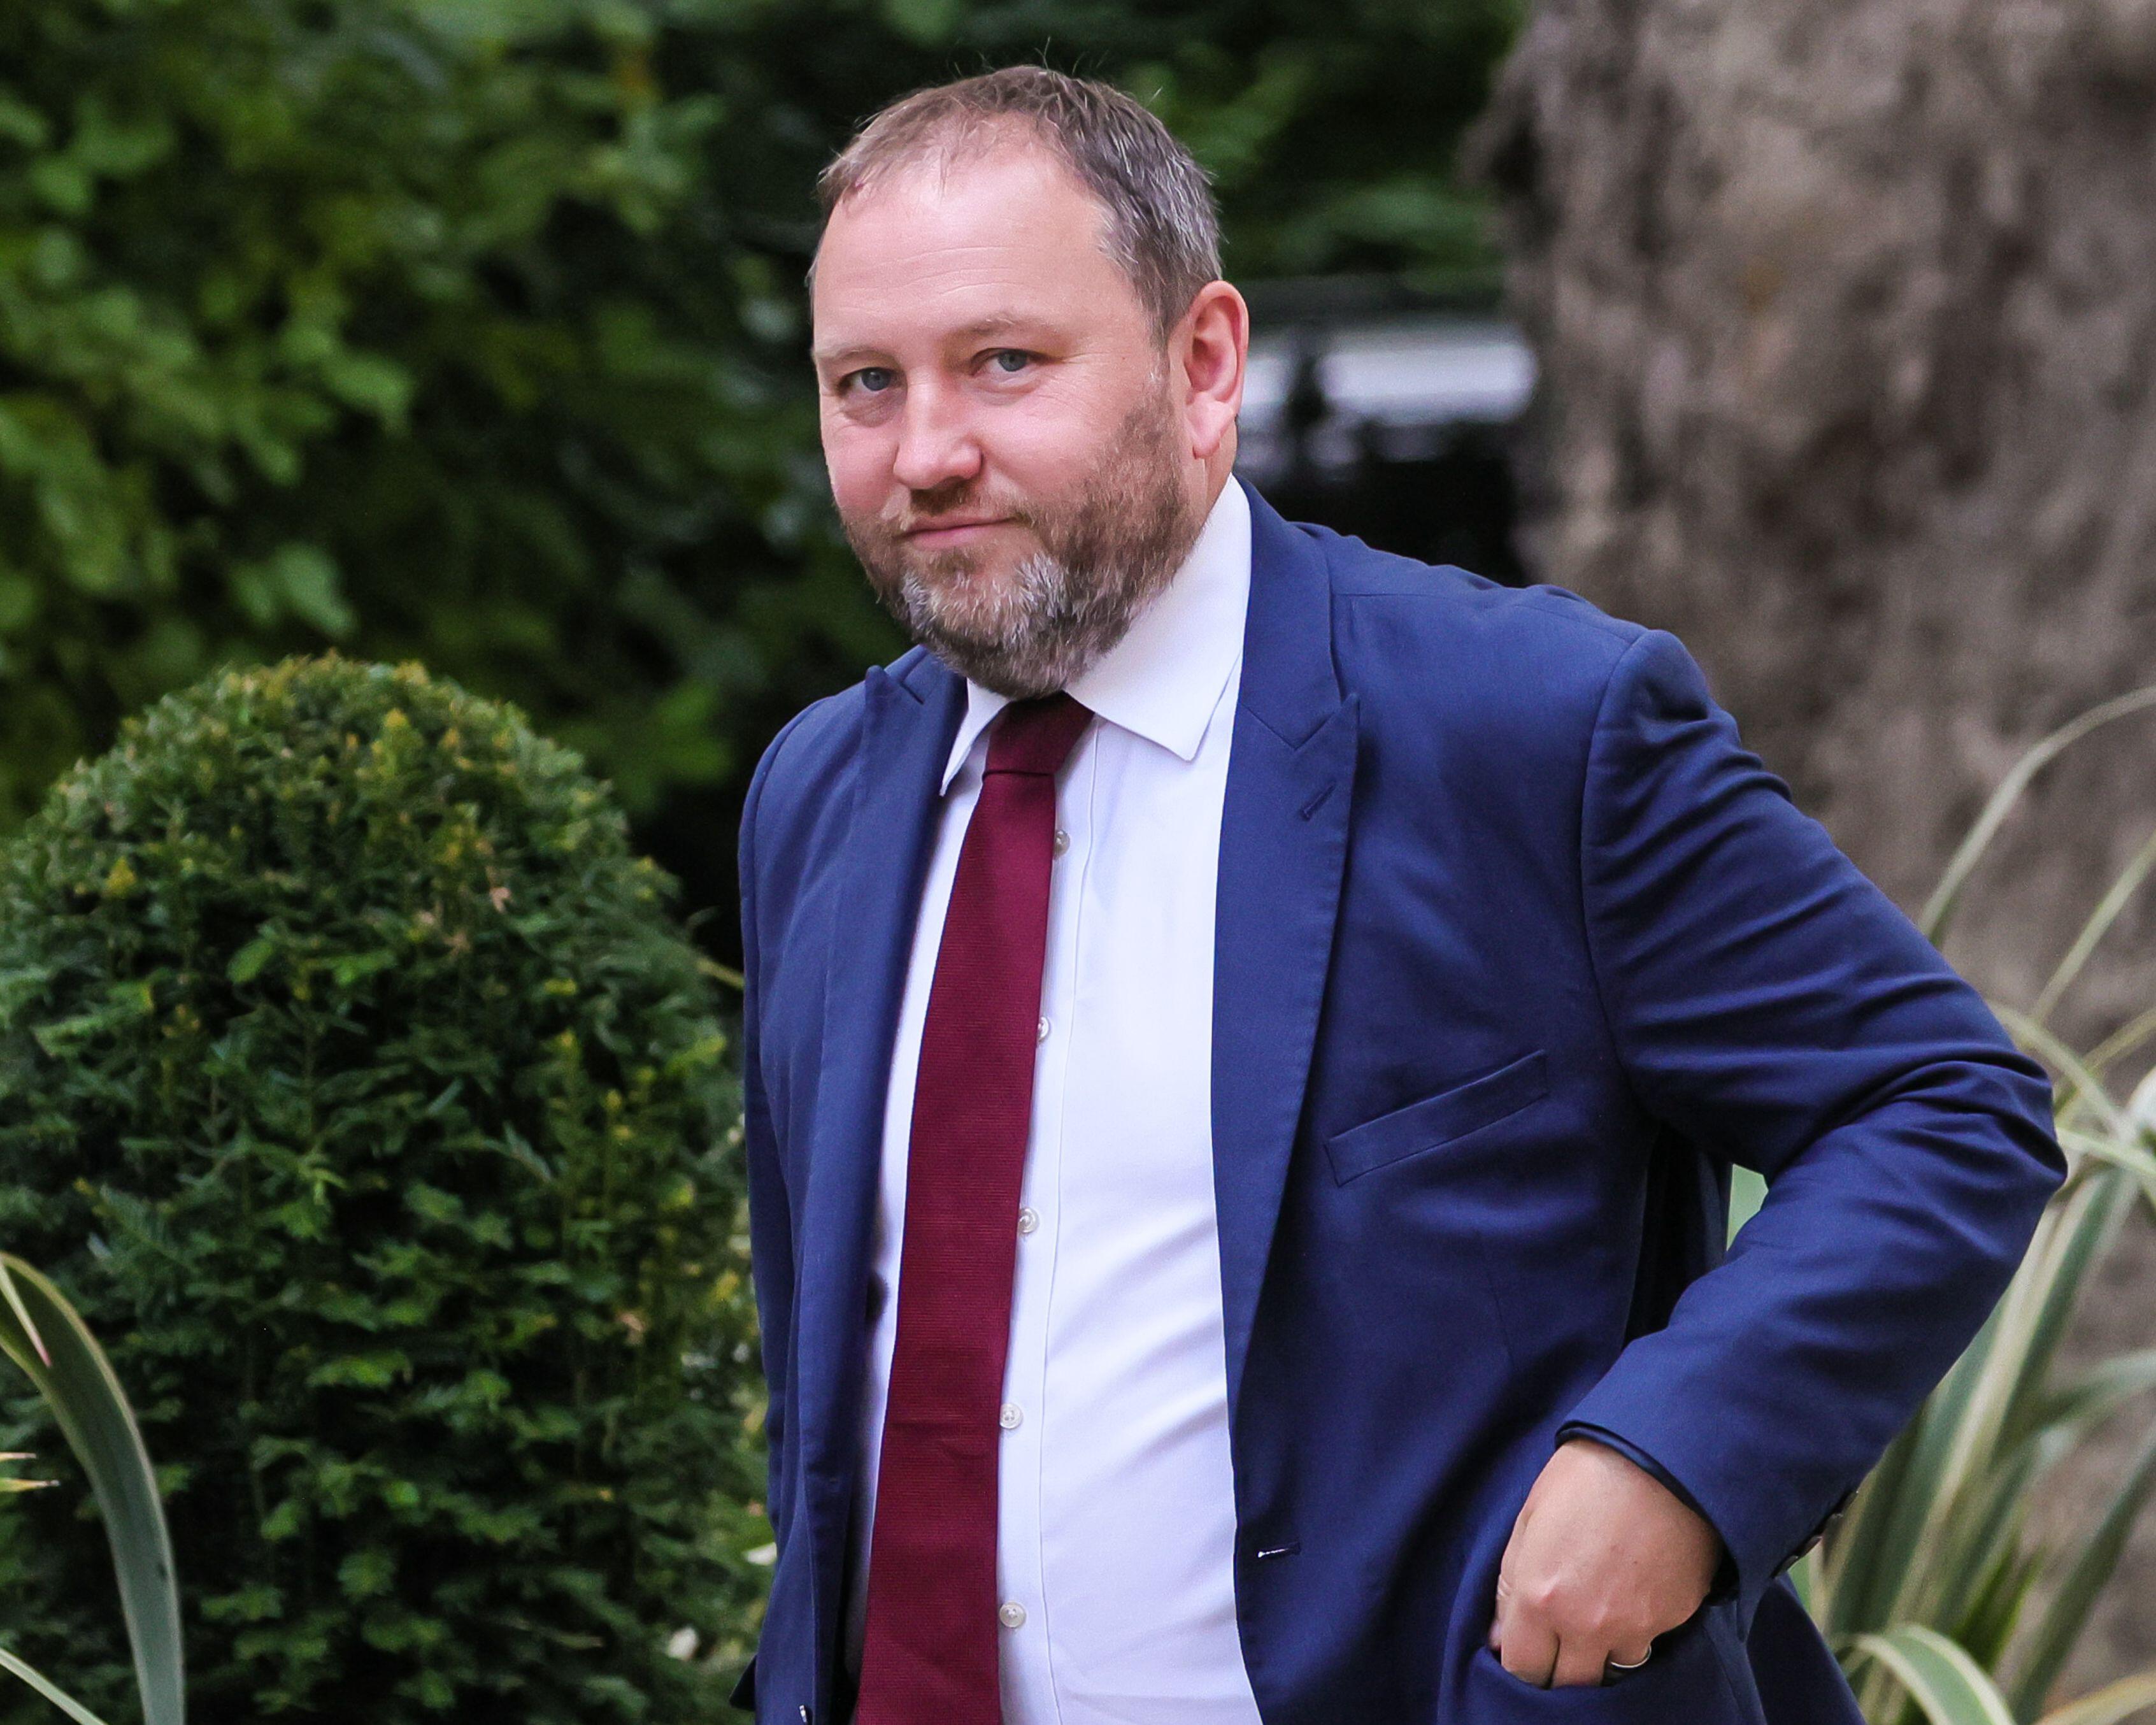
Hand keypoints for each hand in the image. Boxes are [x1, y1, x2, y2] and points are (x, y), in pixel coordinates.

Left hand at [1486, 1436, 1722, 1687]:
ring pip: (1611, 1670)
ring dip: (1600, 1654)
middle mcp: (1586, 1624)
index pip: (1523, 1670)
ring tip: (1598, 1614)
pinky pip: (1647, 1644)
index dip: (1522, 1664)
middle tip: (1559, 1642)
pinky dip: (1636, 1632)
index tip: (1526, 1651)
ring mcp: (1633, 1626)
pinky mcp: (1671, 1619)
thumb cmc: (1586, 1475)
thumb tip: (1499, 1637)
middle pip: (1568, 1685)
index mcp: (1540, 1596)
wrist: (1662, 1457)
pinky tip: (1632, 1595)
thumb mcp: (1530, 1517)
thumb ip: (1510, 1584)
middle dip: (1559, 1671)